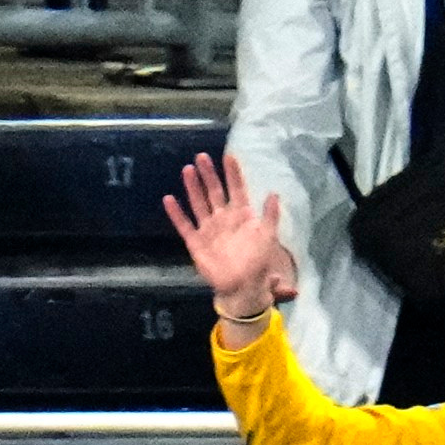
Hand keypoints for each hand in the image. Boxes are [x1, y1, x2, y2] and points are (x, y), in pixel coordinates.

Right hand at [163, 152, 299, 317]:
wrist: (242, 287)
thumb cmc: (258, 263)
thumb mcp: (268, 238)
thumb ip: (270, 216)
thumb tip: (275, 193)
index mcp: (241, 216)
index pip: (237, 189)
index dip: (233, 174)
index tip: (228, 157)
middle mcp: (223, 219)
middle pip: (214, 192)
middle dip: (208, 174)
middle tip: (202, 157)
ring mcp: (208, 230)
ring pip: (199, 203)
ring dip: (193, 187)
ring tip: (188, 170)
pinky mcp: (196, 243)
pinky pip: (184, 225)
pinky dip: (176, 214)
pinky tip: (169, 199)